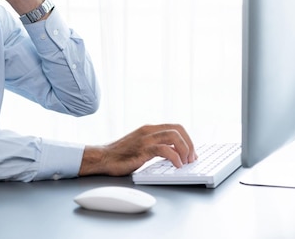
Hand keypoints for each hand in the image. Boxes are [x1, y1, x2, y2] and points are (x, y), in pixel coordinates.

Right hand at [78, 124, 196, 176]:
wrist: (102, 158)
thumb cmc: (120, 155)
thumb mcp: (141, 147)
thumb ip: (156, 147)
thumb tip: (175, 154)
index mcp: (149, 129)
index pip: (176, 127)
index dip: (188, 139)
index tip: (191, 153)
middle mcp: (148, 131)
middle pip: (178, 129)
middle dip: (190, 144)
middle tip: (192, 158)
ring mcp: (145, 139)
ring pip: (174, 136)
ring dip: (185, 149)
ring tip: (185, 162)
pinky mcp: (142, 149)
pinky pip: (164, 149)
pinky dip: (175, 157)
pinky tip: (176, 165)